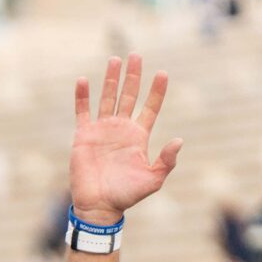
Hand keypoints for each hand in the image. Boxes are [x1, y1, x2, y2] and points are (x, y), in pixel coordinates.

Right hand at [69, 54, 180, 224]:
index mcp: (139, 136)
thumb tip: (179, 140)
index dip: (156, 91)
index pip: (150, 107)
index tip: (162, 74)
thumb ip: (166, 160)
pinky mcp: (84, 135)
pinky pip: (82, 111)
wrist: (99, 205)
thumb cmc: (127, 195)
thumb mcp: (154, 179)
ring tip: (114, 59)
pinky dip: (82, 96)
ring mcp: (102, 130)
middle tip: (136, 56)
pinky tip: (83, 80)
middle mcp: (121, 128)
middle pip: (129, 95)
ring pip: (107, 98)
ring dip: (111, 79)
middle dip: (133, 76)